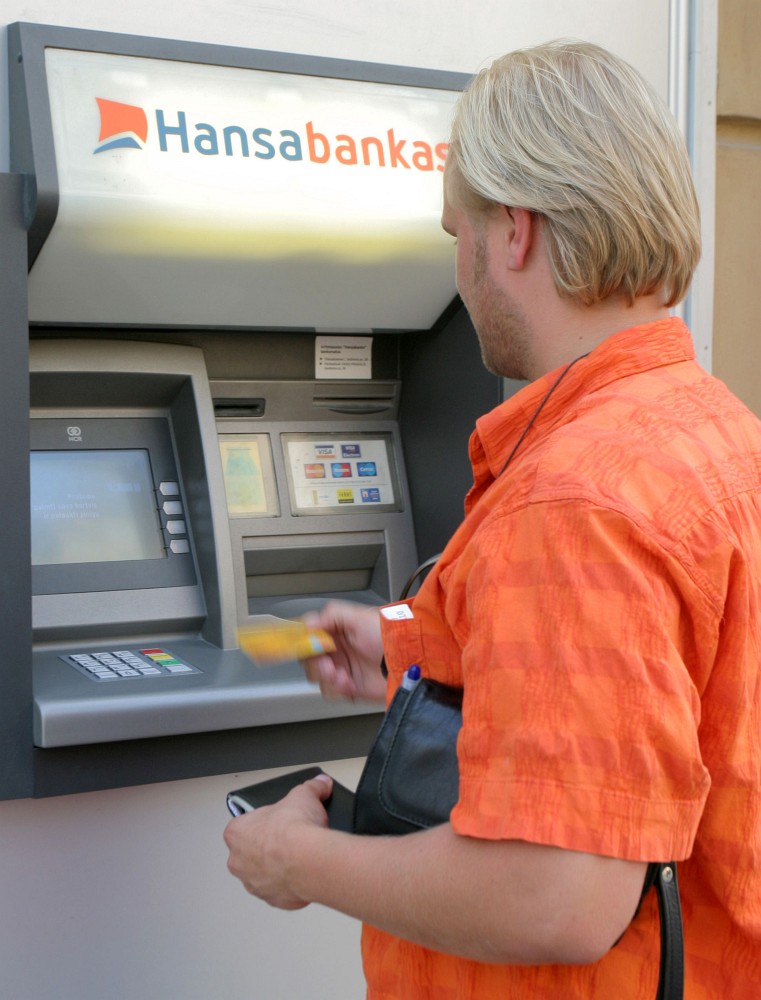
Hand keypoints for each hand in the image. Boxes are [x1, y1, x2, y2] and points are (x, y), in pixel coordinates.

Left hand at [224, 773, 332, 909]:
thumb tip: (321, 783)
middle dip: (268, 847)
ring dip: (277, 868)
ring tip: (299, 857)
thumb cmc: (294, 831)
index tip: (279, 821)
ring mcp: (254, 883)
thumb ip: (312, 787)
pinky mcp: (272, 900)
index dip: (264, 822)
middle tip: (290, 839)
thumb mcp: (304, 794)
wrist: (309, 861)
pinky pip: (279, 891)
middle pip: (251, 852)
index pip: (245, 825)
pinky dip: (290, 884)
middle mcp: (239, 861)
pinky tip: (304, 872)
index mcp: (237, 832)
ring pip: (263, 874)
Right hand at [301, 601, 386, 702]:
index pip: (309, 637)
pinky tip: (349, 684)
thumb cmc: (386, 636)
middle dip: (316, 665)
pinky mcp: (349, 687)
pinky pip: (330, 692)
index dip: (304, 644)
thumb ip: (331, 615)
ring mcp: (342, 669)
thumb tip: (308, 624)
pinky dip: (336, 690)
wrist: (406, 661)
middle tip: (329, 666)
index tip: (307, 649)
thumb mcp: (358, 617)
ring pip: (317, 678)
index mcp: (336, 631)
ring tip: (343, 677)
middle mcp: (337, 650)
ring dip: (326, 678)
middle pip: (309, 660)